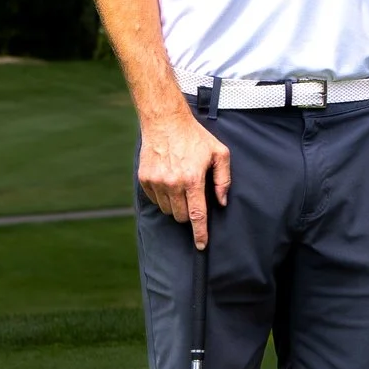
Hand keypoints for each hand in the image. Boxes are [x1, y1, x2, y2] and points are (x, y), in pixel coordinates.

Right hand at [139, 112, 230, 248]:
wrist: (166, 122)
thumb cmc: (195, 137)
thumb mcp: (219, 154)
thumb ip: (223, 180)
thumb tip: (221, 202)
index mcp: (192, 179)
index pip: (197, 215)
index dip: (200, 233)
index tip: (201, 246)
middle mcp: (172, 183)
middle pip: (181, 216)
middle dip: (189, 212)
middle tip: (193, 195)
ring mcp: (156, 182)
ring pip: (168, 210)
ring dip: (176, 205)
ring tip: (181, 184)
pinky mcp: (144, 179)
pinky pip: (156, 200)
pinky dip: (164, 197)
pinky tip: (169, 180)